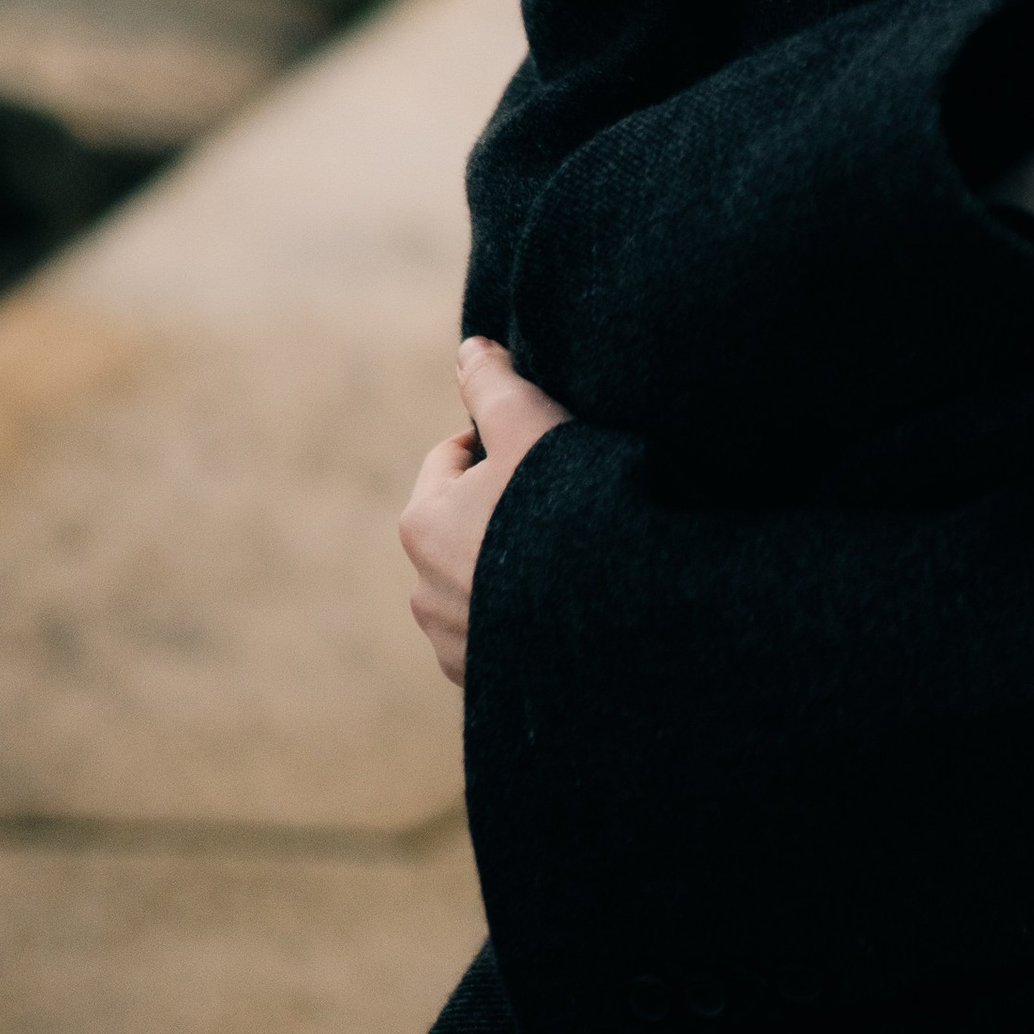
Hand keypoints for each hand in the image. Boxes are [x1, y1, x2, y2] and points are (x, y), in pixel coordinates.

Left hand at [399, 336, 572, 688]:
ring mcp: (452, 643)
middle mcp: (422, 589)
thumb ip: (495, 382)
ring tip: (572, 558)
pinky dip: (525, 619)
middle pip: (468, 521)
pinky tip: (569, 606)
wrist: (611, 627)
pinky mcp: (484, 684)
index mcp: (422, 522)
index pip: (456, 456)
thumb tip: (470, 348)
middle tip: (569, 503)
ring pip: (481, 580)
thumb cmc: (567, 516)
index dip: (506, 442)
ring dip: (514, 567)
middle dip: (508, 509)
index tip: (553, 451)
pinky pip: (501, 634)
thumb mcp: (531, 426)